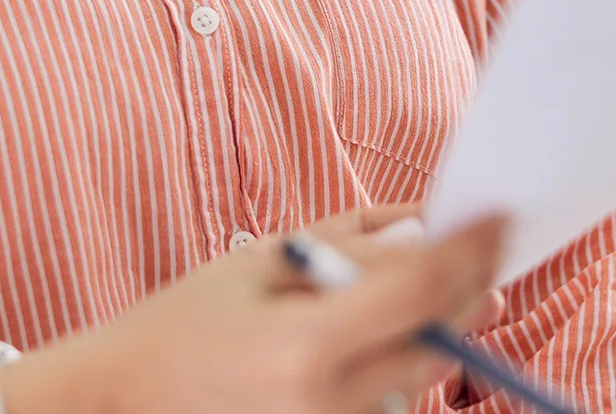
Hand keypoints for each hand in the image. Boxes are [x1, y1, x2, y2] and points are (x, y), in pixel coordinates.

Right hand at [0, 206, 508, 413]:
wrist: (116, 407)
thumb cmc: (179, 328)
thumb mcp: (257, 265)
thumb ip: (348, 244)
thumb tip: (426, 225)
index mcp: (306, 349)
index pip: (423, 290)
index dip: (471, 250)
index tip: (499, 221)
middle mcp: (328, 408)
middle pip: (440, 344)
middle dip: (463, 294)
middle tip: (474, 255)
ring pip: (417, 379)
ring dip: (419, 337)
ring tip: (361, 309)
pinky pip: (385, 407)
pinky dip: (385, 373)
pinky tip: (340, 354)